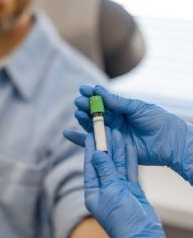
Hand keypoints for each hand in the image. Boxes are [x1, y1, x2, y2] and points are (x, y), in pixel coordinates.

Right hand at [65, 84, 192, 182]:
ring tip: (77, 113)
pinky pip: (91, 143)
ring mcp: (111, 134)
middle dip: (85, 106)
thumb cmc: (159, 121)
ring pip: (91, 125)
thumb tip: (97, 89)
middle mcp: (114, 120)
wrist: (171, 143)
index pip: (102, 99)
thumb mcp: (137, 107)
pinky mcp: (110, 148)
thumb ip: (117, 102)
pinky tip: (66, 133)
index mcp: (121, 108)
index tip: (82, 89)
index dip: (91, 94)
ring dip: (82, 119)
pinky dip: (77, 139)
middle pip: (94, 112)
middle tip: (78, 102)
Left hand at [84, 128, 168, 237]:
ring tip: (116, 132)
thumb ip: (105, 171)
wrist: (143, 237)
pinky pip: (129, 171)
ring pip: (117, 164)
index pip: (90, 165)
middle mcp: (104, 188)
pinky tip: (129, 147)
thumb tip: (97, 153)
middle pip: (103, 162)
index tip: (89, 133)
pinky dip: (129, 159)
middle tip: (104, 128)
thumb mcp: (110, 192)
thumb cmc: (122, 219)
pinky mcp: (132, 191)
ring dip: (117, 149)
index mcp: (92, 191)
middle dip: (104, 145)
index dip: (90, 148)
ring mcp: (119, 189)